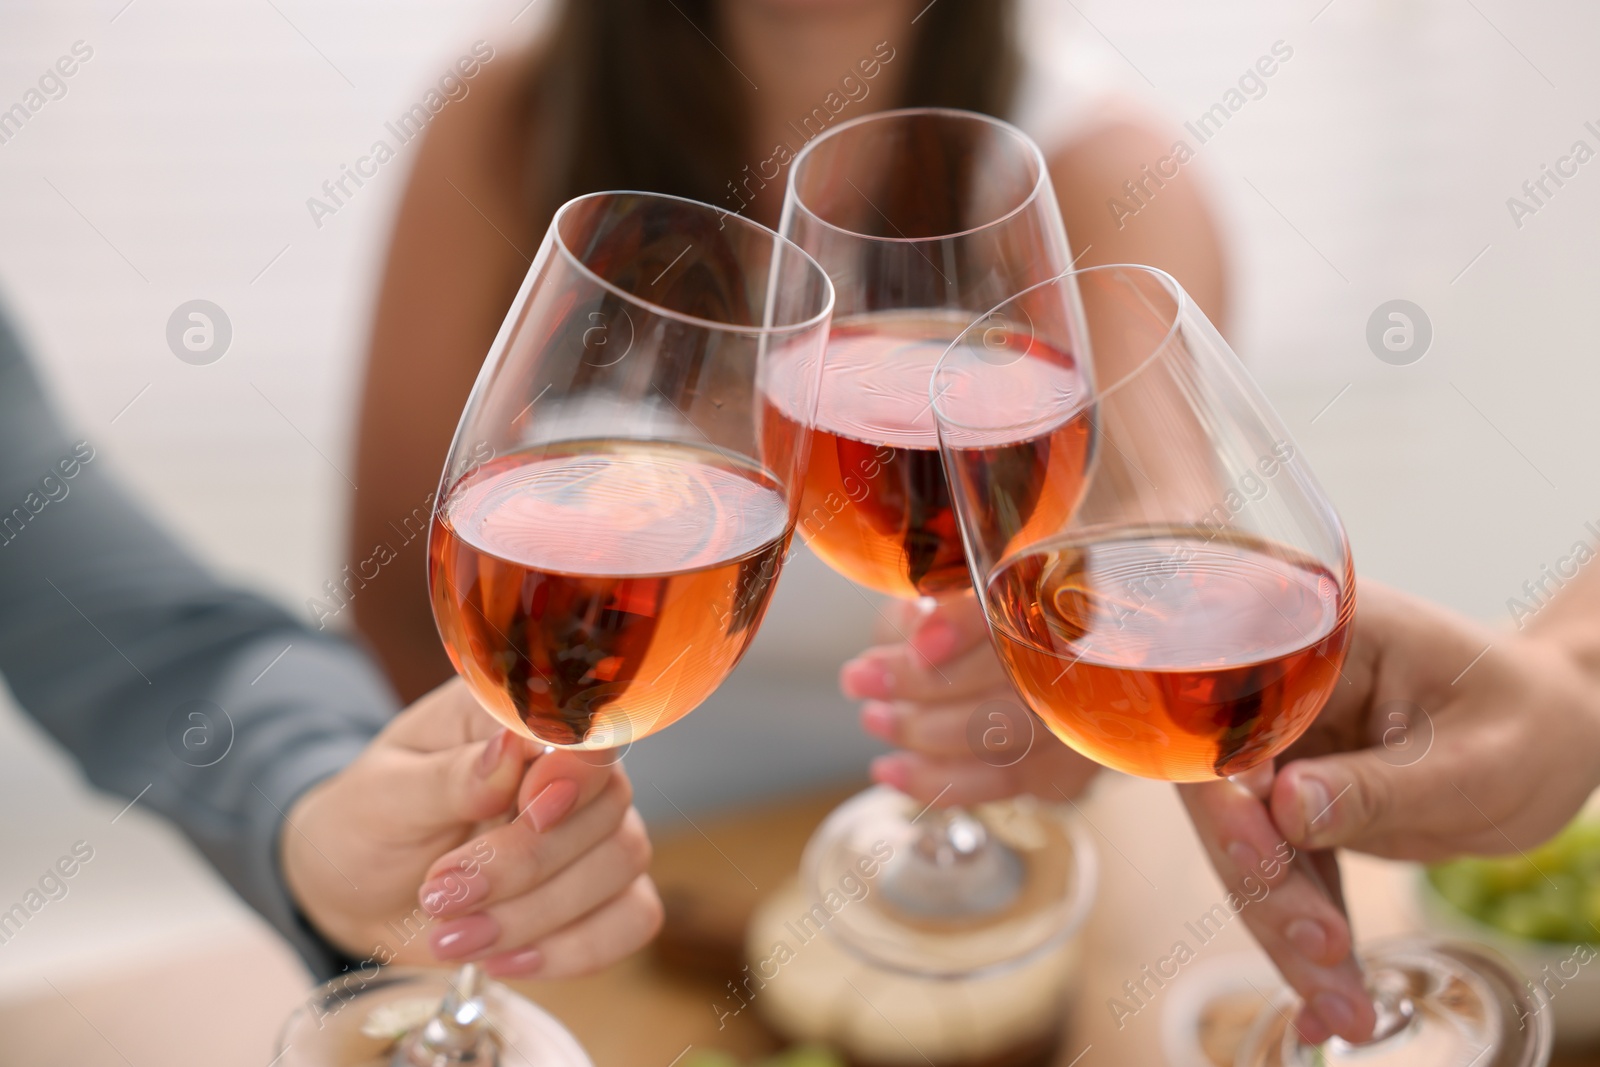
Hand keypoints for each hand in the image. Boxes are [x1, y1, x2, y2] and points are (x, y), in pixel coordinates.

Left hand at [282, 678, 661, 978]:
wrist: (355, 887)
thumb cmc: (368, 822)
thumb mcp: (386, 794)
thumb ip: (452, 775)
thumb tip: (511, 747)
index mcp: (518, 719)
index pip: (586, 732)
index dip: (574, 774)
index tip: (529, 808)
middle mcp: (569, 767)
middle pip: (609, 807)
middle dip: (527, 864)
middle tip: (442, 892)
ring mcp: (591, 831)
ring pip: (622, 866)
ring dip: (536, 915)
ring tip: (453, 936)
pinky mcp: (598, 894)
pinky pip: (632, 919)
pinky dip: (575, 949)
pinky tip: (507, 960)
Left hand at [841, 594, 1099, 804]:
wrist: (1022, 675)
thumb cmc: (972, 630)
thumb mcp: (945, 601)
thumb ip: (934, 610)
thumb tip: (921, 637)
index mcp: (1052, 599)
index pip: (1012, 611)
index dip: (963, 626)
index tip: (918, 643)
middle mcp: (1080, 659)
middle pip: (1002, 679)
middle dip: (922, 683)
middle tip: (861, 679)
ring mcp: (1077, 719)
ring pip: (999, 734)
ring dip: (922, 732)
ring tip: (873, 717)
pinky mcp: (1064, 769)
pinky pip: (997, 782)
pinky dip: (937, 780)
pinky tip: (892, 771)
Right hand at [1181, 580, 1599, 1041]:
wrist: (1554, 738)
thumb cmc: (1531, 723)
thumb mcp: (1474, 760)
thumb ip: (1380, 785)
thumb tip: (1285, 810)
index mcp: (1312, 639)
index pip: (1232, 712)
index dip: (1230, 787)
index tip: (1264, 857)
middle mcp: (1275, 688)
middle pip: (1226, 788)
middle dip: (1264, 880)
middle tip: (1319, 950)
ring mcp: (1278, 746)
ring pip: (1247, 842)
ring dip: (1284, 927)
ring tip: (1340, 1006)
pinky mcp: (1290, 799)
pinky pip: (1280, 870)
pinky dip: (1304, 933)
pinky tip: (1327, 996)